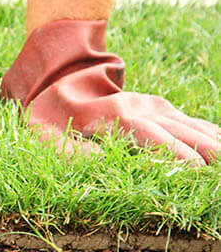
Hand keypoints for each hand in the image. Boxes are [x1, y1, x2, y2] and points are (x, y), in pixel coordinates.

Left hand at [0, 20, 219, 164]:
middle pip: (179, 130)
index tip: (195, 170)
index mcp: (113, 114)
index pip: (150, 134)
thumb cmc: (50, 120)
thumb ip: (73, 153)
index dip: (173, 152)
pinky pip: (191, 122)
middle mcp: (139, 107)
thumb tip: (103, 163)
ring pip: (190, 125)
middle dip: (206, 150)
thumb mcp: (47, 138)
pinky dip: (209, 134)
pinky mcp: (159, 109)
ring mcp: (153, 106)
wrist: (57, 81)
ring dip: (213, 142)